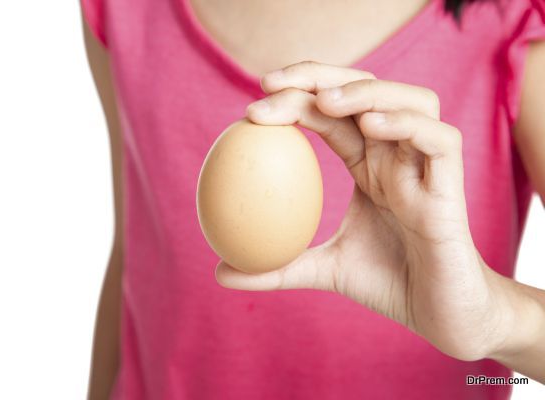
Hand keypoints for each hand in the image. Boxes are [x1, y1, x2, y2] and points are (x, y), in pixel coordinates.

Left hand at [215, 61, 519, 361]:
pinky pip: (439, 139)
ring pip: (410, 100)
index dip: (294, 99)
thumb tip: (220, 273)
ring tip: (322, 102)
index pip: (330, 114)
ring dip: (364, 92)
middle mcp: (396, 154)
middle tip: (268, 84)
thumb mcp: (323, 270)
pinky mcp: (452, 185)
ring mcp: (426, 165)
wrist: (441, 315)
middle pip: (364, 91)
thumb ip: (276, 268)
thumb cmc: (390, 283)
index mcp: (368, 164)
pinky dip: (407, 125)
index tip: (251, 108)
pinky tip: (371, 127)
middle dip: (318, 76)